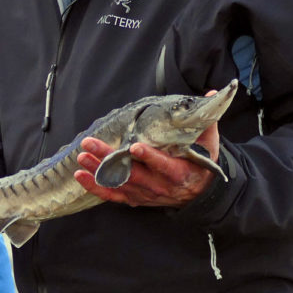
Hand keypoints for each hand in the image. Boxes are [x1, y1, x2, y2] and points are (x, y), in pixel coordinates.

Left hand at [73, 121, 220, 207]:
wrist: (199, 193)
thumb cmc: (201, 163)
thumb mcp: (208, 144)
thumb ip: (206, 121)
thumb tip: (212, 94)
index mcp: (180, 173)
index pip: (164, 166)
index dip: (150, 158)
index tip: (135, 147)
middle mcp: (160, 186)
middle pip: (133, 173)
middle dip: (110, 158)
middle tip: (90, 143)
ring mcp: (146, 194)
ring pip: (120, 183)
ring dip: (98, 170)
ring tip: (82, 155)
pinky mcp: (135, 198)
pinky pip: (113, 195)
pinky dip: (96, 186)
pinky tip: (81, 174)